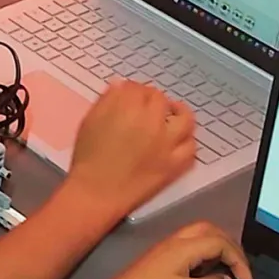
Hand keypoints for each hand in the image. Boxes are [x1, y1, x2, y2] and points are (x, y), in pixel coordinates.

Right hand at [68, 80, 195, 216]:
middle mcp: (152, 120)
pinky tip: (178, 139)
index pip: (136, 88)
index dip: (132, 89)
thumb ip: (106, 101)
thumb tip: (120, 86)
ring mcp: (168, 142)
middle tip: (143, 106)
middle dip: (151, 98)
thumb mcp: (89, 122)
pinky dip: (187, 140)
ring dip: (179, 112)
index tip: (127, 94)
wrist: (97, 192)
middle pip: (159, 99)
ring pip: (184, 118)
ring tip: (172, 114)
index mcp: (127, 107)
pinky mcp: (175, 163)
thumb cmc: (88, 156)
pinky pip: (190, 148)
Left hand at [95, 222, 252, 278]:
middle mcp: (173, 242)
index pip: (220, 242)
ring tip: (225, 272)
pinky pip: (188, 249)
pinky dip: (203, 256)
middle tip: (240, 269)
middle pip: (209, 231)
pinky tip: (204, 275)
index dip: (239, 260)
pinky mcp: (159, 260)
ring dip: (216, 250)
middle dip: (230, 247)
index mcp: (182, 247)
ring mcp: (164, 249)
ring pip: (198, 238)